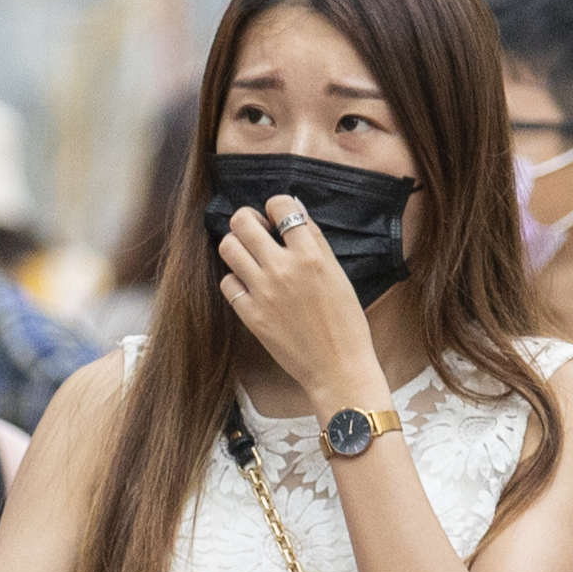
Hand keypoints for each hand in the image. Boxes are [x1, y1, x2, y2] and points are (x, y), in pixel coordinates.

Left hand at [207, 190, 387, 411]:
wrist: (338, 367)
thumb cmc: (346, 323)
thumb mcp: (338, 274)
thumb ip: (314, 243)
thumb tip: (295, 213)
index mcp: (310, 255)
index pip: (280, 204)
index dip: (276, 206)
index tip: (278, 218)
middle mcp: (283, 268)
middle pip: (241, 221)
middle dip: (247, 220)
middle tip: (257, 233)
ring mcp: (263, 292)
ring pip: (228, 247)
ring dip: (237, 246)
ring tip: (250, 257)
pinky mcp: (250, 315)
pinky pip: (227, 282)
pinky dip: (236, 280)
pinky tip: (250, 286)